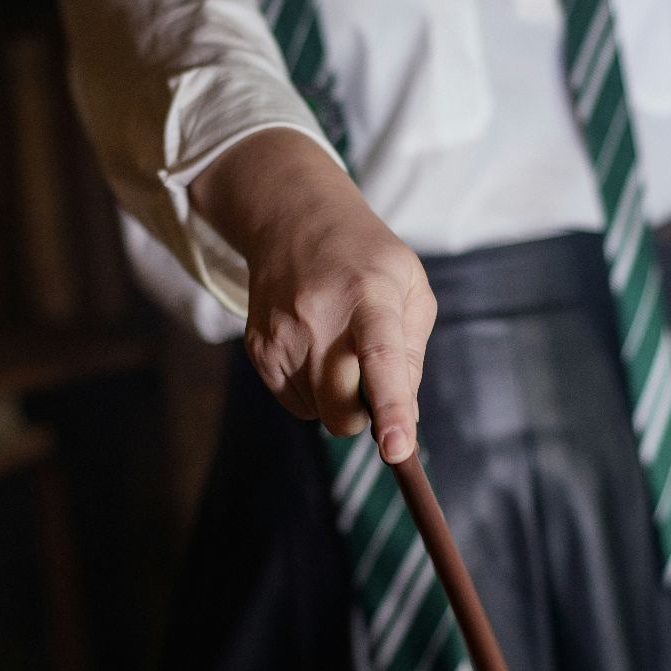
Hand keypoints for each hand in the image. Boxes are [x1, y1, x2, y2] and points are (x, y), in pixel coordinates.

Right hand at [243, 204, 433, 461]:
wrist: (293, 220)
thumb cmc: (367, 260)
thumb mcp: (410, 288)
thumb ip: (412, 355)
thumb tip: (404, 420)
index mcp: (370, 297)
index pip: (380, 358)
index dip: (391, 407)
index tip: (396, 449)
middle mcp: (319, 318)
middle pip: (343, 412)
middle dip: (363, 413)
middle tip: (368, 374)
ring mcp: (282, 337)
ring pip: (320, 413)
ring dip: (336, 396)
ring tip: (336, 342)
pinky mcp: (259, 350)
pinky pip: (297, 404)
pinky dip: (312, 390)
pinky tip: (313, 346)